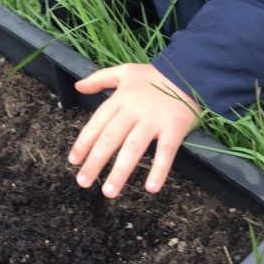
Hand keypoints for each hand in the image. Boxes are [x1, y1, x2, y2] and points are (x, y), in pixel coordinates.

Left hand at [69, 63, 199, 197]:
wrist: (190, 71)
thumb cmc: (155, 75)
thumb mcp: (125, 71)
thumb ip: (99, 78)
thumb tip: (77, 86)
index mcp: (120, 99)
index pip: (97, 123)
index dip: (84, 142)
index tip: (73, 161)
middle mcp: (134, 110)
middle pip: (110, 139)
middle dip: (95, 162)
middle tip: (83, 182)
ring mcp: (154, 120)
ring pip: (133, 148)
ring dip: (120, 172)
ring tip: (109, 192)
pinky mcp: (174, 128)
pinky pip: (166, 152)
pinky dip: (159, 170)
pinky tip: (151, 188)